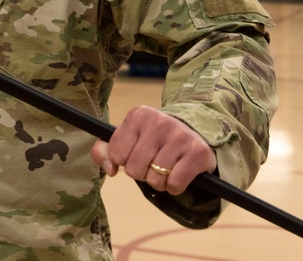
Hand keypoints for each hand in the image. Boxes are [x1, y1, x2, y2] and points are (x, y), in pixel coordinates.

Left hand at [91, 105, 216, 194]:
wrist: (193, 134)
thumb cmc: (152, 140)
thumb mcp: (126, 138)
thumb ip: (105, 151)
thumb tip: (111, 170)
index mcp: (138, 115)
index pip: (117, 155)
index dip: (125, 161)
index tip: (136, 153)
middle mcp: (159, 121)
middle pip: (134, 170)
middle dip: (142, 173)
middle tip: (152, 162)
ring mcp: (180, 136)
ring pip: (155, 180)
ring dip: (158, 181)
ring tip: (166, 166)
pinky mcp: (197, 152)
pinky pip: (174, 185)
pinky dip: (174, 187)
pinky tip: (178, 172)